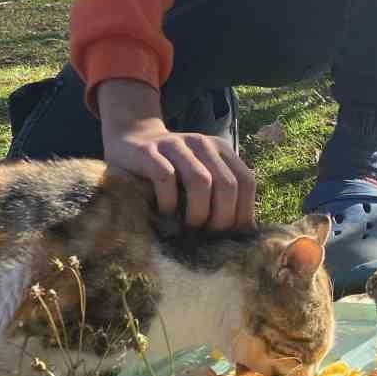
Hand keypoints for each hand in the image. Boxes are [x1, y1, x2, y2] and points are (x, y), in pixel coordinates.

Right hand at [97, 79, 256, 230]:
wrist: (130, 139)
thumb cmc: (169, 170)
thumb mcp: (199, 176)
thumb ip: (220, 194)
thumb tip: (245, 234)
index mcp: (220, 150)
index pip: (246, 182)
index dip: (243, 212)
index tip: (233, 236)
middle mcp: (202, 144)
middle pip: (227, 184)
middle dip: (222, 217)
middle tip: (209, 236)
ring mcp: (175, 145)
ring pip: (200, 180)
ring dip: (198, 212)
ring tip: (189, 228)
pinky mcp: (149, 152)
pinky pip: (165, 178)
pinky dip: (169, 201)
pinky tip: (165, 214)